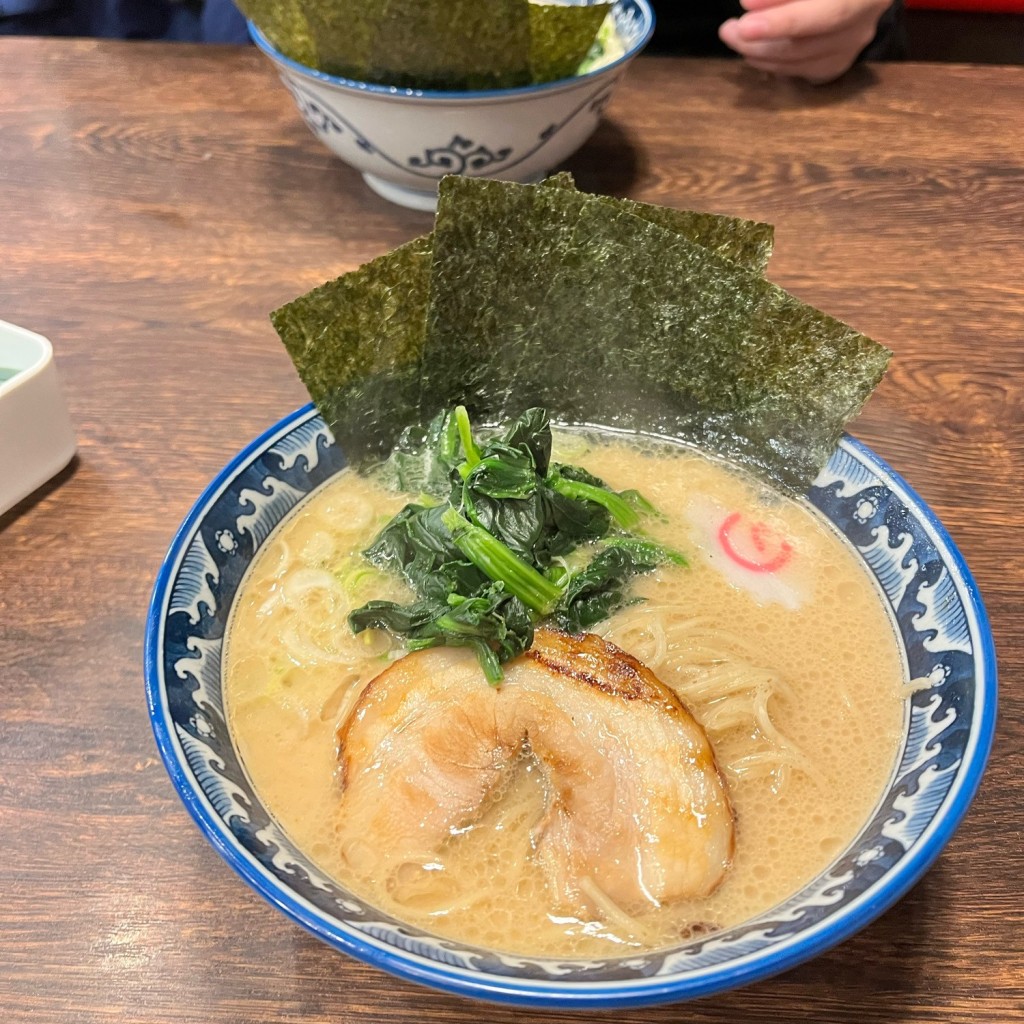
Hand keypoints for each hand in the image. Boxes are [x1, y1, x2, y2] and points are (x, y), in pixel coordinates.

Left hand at [718, 0, 891, 83]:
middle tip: (729, 29)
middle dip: (762, 37)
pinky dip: (772, 62)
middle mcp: (866, 19)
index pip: (831, 11)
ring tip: (732, 34)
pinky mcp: (838, 61)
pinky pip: (801, 70)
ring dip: (760, 51)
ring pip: (803, 60)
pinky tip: (752, 49)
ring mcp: (853, 44)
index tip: (745, 10)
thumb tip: (749, 4)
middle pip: (811, 40)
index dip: (785, 19)